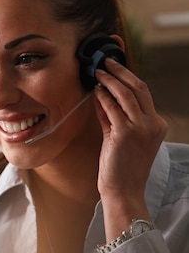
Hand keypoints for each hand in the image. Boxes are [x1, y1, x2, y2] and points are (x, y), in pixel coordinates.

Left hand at [93, 58, 166, 235]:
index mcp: (156, 125)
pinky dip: (104, 96)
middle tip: (105, 62)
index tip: (115, 68)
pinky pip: (113, 108)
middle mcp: (152, 124)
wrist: (123, 190)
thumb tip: (101, 97)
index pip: (143, 94)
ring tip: (98, 71)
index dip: (128, 78)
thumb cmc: (120, 167)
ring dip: (111, 80)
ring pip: (126, 94)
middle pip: (138, 88)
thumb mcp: (119, 137)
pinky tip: (96, 90)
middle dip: (121, 72)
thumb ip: (112, 118)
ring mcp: (141, 128)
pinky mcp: (125, 133)